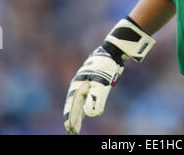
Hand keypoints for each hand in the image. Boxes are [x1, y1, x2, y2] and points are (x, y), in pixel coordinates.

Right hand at [63, 17, 154, 133]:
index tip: (69, 128)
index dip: (71, 117)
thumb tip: (91, 114)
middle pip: (74, 104)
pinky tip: (86, 111)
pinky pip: (86, 97)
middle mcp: (80, 83)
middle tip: (72, 131)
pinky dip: (85, 105)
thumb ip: (96, 98)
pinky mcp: (94, 81)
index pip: (72, 104)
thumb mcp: (102, 83)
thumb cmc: (107, 66)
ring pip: (79, 101)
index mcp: (79, 84)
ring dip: (78, 113)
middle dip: (73, 117)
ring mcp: (87, 82)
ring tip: (76, 125)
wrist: (114, 51)